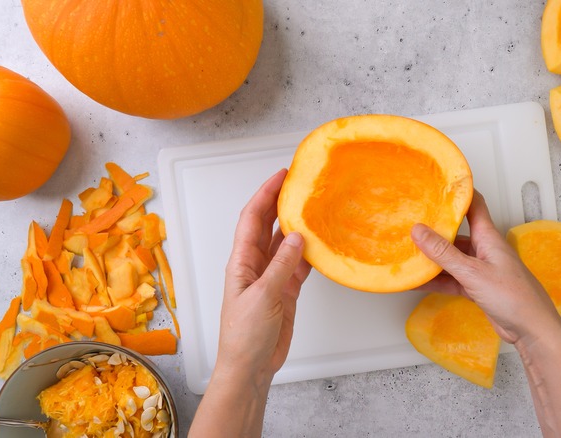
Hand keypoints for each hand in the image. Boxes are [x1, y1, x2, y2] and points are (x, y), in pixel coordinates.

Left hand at [217, 169, 311, 387]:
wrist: (250, 366)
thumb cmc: (244, 335)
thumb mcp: (262, 296)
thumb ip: (281, 266)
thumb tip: (296, 236)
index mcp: (241, 262)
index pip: (252, 219)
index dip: (264, 194)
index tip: (280, 176)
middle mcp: (255, 265)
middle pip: (267, 225)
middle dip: (279, 202)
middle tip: (298, 183)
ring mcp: (271, 278)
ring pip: (284, 243)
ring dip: (296, 226)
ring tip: (312, 207)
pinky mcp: (284, 291)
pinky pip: (297, 265)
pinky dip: (308, 254)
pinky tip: (319, 244)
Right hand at [410, 190, 560, 345]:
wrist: (531, 329)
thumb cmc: (512, 296)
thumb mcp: (472, 273)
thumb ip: (444, 253)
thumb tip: (418, 231)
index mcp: (489, 237)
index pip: (474, 206)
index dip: (458, 193)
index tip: (437, 186)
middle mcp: (485, 249)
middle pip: (457, 233)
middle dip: (435, 229)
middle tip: (410, 223)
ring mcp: (481, 269)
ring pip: (452, 258)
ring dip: (433, 258)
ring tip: (408, 254)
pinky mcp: (477, 287)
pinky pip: (452, 278)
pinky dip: (437, 280)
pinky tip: (418, 281)